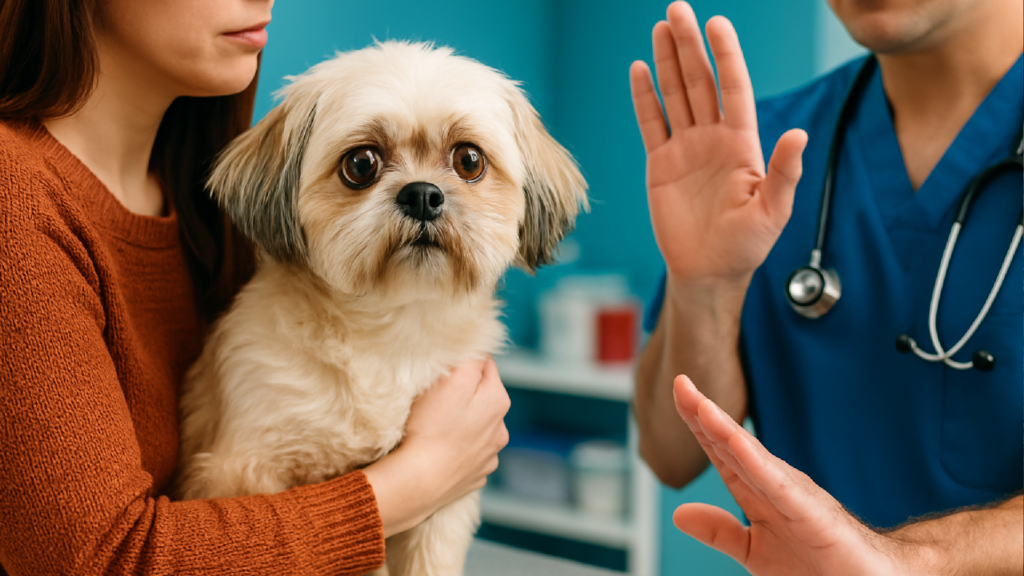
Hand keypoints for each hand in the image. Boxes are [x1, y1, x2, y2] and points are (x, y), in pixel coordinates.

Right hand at [364, 357, 509, 536]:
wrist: (419, 481)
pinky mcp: (475, 476)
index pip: (485, 366)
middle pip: (483, 398)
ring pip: (478, 427)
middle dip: (464, 394)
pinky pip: (468, 454)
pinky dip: (458, 450)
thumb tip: (480, 349)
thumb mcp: (451, 379)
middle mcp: (501, 429)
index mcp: (498, 400)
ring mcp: (489, 455)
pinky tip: (440, 451)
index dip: (463, 364)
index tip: (443, 371)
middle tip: (435, 399)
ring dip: (463, 423)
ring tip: (436, 428)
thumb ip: (471, 360)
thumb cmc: (431, 427)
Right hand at [630, 2, 806, 286]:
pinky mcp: (660, 164)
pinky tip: (639, 71)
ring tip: (660, 28)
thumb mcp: (773, 212)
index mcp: (742, 144)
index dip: (726, 55)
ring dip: (668, 61)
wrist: (707, 271)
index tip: (717, 24)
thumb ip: (784, 173)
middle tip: (677, 10)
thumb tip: (799, 135)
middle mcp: (713, 138)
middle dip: (689, 45)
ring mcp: (686, 148)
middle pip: (700, 81)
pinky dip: (644, 97)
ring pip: (675, 95)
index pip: (733, 88)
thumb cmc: (746, 246)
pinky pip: (651, 124)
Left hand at [669, 375, 930, 575]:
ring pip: (753, 458)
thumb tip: (680, 513)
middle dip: (705, 413)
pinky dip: (757, 463)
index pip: (722, 451)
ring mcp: (796, 498)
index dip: (698, 422)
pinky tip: (735, 443)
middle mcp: (776, 486)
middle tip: (681, 382)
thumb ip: (720, 531)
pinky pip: (781, 487)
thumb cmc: (819, 565)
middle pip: (733, 445)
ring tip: (700, 405)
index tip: (679, 391)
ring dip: (725, 430)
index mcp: (760, 493)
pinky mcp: (814, 516)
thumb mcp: (755, 551)